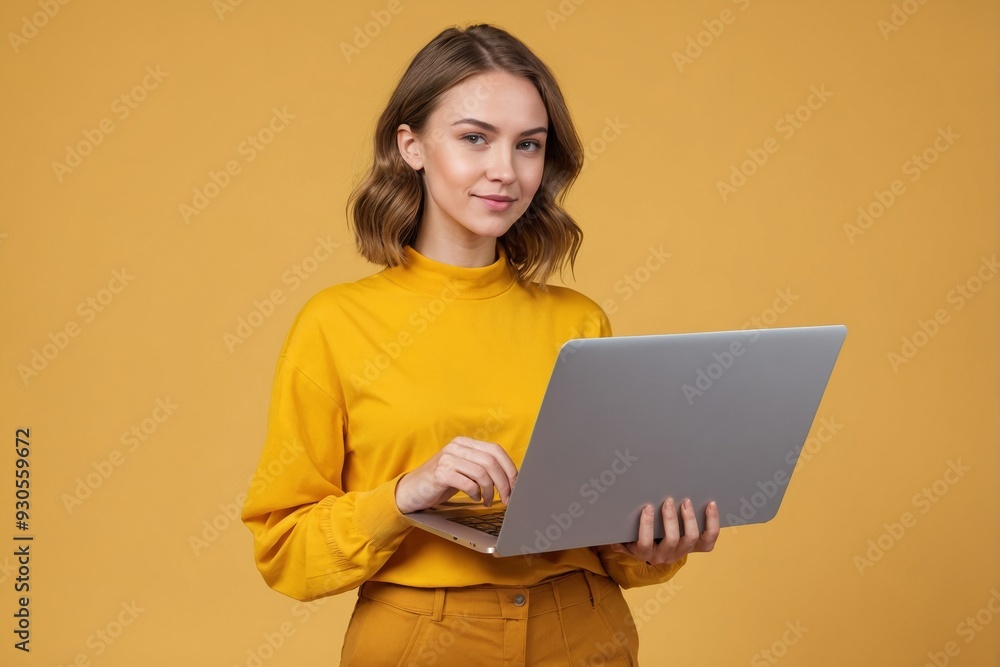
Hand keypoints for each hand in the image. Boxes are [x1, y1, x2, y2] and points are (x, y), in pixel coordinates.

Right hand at [394, 436, 517, 513]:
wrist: (411, 491)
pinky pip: (468, 483)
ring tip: (488, 501)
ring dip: (490, 491)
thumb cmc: (440, 482)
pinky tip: (474, 498)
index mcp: (464, 443)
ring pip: (482, 473)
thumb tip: (510, 479)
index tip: (516, 484)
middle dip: (504, 482)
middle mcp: (456, 447)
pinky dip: (475, 493)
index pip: (496, 450)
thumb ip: (481, 468)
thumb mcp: (463, 470)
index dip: (510, 467)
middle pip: (491, 461)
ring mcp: (447, 458)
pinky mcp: (440, 473)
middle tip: (507, 498)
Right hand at [605, 498, 719, 564]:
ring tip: (686, 502)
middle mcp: (667, 556)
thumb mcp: (626, 540)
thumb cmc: (639, 538)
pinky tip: (710, 505)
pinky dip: (712, 522)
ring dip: (690, 519)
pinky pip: (709, 538)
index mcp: (647, 554)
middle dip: (671, 520)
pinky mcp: (699, 547)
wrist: (659, 550)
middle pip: (672, 541)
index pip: (645, 544)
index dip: (647, 527)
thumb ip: (618, 539)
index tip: (647, 508)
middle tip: (669, 501)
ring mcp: (684, 551)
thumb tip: (609, 538)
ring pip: (691, 538)